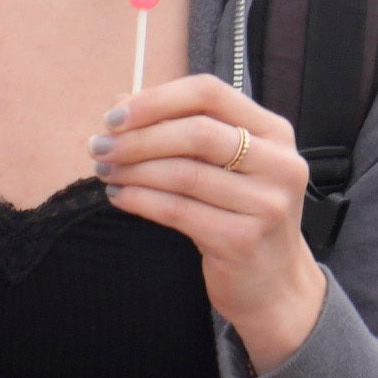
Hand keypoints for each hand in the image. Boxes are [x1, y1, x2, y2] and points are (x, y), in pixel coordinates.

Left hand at [97, 71, 324, 373]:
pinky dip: (140, 200)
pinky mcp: (242, 239)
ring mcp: (265, 204)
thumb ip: (182, 128)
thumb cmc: (242, 215)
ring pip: (182, 173)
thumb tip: (122, 102)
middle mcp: (279, 164)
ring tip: (105, 171)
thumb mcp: (227, 166)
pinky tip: (119, 197)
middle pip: (195, 132)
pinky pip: (177, 210)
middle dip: (137, 138)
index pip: (210, 93)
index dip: (156, 100)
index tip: (115, 115)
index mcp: (275, 133)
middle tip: (99, 146)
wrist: (274, 284)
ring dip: (133, 170)